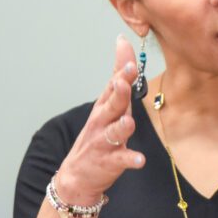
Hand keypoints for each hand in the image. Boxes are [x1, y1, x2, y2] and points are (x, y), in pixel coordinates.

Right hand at [53, 35, 146, 202]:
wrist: (77, 175)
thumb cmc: (98, 134)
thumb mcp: (107, 105)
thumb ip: (118, 77)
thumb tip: (123, 42)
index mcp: (105, 106)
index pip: (113, 82)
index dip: (121, 67)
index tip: (127, 51)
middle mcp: (102, 121)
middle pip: (112, 104)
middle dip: (119, 91)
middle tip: (125, 78)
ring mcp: (104, 141)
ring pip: (114, 131)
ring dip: (122, 126)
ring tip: (129, 122)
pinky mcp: (109, 161)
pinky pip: (121, 160)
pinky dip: (130, 159)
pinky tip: (139, 159)